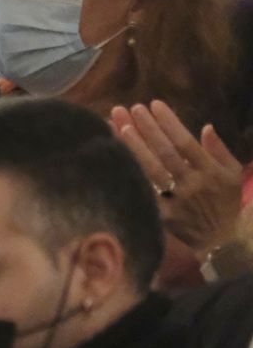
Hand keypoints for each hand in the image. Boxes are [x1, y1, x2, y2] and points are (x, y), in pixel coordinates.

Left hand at [112, 101, 245, 255]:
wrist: (224, 243)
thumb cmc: (226, 203)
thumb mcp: (232, 175)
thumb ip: (220, 150)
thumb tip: (205, 127)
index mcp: (210, 172)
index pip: (186, 143)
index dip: (169, 122)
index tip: (153, 104)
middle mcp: (192, 185)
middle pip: (164, 153)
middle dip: (146, 129)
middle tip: (129, 108)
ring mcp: (176, 202)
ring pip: (151, 171)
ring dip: (133, 148)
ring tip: (117, 125)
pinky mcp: (163, 217)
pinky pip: (143, 193)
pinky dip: (129, 176)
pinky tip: (114, 159)